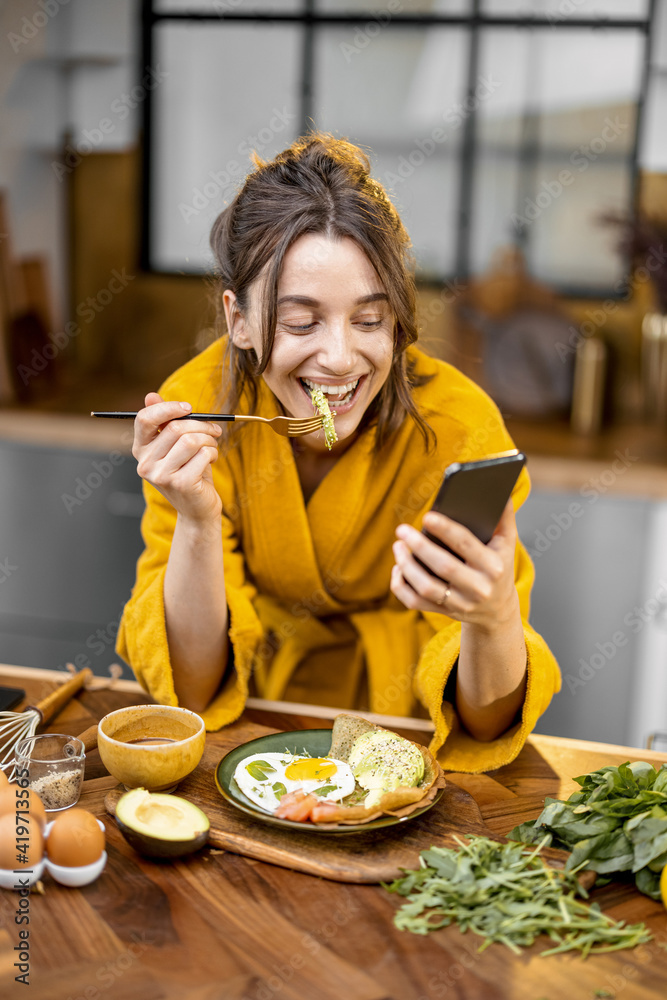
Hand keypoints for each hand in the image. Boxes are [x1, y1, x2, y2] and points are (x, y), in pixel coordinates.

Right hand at [133, 392, 222, 523]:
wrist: (198, 509)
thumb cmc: (189, 471)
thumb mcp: (176, 445)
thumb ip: (164, 421)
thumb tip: (150, 395)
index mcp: (140, 449)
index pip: (144, 419)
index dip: (168, 408)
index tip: (188, 408)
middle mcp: (146, 463)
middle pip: (174, 427)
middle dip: (200, 425)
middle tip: (213, 430)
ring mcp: (161, 475)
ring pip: (191, 440)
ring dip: (209, 439)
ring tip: (212, 447)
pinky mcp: (181, 484)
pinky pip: (203, 454)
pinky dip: (213, 453)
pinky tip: (211, 461)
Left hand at [390, 500, 519, 628]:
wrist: (498, 610)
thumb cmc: (499, 567)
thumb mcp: (506, 545)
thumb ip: (505, 517)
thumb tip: (502, 491)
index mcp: (493, 566)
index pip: (466, 544)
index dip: (445, 530)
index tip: (427, 516)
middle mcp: (479, 587)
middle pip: (443, 566)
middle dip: (419, 546)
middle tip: (402, 529)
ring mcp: (461, 603)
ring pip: (426, 587)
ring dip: (407, 566)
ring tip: (398, 546)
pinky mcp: (445, 612)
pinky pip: (415, 602)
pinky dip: (401, 586)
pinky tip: (397, 569)